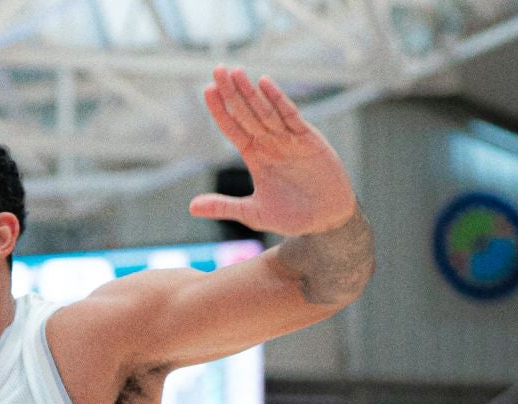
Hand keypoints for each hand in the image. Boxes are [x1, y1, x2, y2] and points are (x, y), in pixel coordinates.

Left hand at [190, 66, 356, 235]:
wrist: (326, 220)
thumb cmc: (291, 216)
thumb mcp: (252, 213)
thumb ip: (224, 206)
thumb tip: (191, 207)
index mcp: (256, 156)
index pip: (233, 128)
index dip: (220, 110)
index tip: (207, 91)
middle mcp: (271, 143)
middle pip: (246, 112)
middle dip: (231, 92)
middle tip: (217, 69)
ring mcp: (289, 139)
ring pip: (265, 110)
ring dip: (250, 92)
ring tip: (235, 72)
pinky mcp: (309, 140)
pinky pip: (290, 116)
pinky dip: (278, 100)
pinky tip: (265, 84)